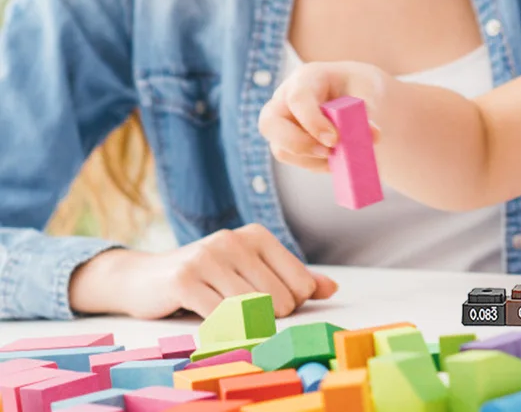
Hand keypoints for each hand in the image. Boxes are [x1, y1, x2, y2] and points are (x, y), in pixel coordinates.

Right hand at [68, 224, 337, 318]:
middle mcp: (236, 240)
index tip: (270, 308)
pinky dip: (223, 329)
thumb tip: (332, 289)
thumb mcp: (249, 270)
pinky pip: (220, 317)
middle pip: (279, 299)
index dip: (291, 305)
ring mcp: (209, 257)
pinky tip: (215, 325)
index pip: (300, 283)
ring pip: (252, 309)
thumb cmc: (205, 276)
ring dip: (245, 326)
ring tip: (231, 320)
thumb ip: (291, 278)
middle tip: (247, 317)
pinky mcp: (185, 279)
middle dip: (269, 318)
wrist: (144, 277)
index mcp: (258, 235)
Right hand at [258, 61, 387, 173]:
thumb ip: (367, 110)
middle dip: (298, 143)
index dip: (313, 122)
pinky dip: (316, 165)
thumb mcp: (368, 89)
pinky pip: (295, 161)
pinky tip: (336, 160)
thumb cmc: (358, 85)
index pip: (298, 99)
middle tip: (328, 152)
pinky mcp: (286, 143)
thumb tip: (372, 135)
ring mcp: (282, 122)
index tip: (334, 140)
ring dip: (311, 159)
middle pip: (270, 124)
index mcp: (306, 78)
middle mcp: (285, 99)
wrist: (355, 91)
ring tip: (340, 156)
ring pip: (281, 149)